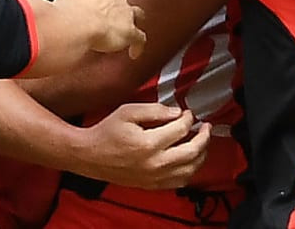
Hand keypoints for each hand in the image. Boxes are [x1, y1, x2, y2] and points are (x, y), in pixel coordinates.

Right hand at [54, 0, 146, 58]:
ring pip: (137, 14)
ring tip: (127, 31)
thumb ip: (70, 0)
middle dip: (117, 8)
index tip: (98, 0)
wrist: (76, 25)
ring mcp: (125, 14)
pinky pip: (139, 39)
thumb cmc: (66, 12)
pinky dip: (138, 46)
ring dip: (132, 22)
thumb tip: (63, 6)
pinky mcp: (129, 32)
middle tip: (108, 19)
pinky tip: (134, 53)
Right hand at [70, 103, 212, 189]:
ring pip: (190, 169)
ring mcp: (154, 177)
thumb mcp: (128, 111)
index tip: (187, 113)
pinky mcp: (151, 185)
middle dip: (204, 136)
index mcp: (148, 143)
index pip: (181, 129)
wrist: (89, 156)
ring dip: (201, 154)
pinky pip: (179, 181)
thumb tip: (177, 113)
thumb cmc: (106, 132)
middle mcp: (154, 163)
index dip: (188, 118)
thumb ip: (155, 110)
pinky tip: (190, 160)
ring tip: (202, 142)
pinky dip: (190, 170)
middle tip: (205, 126)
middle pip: (192, 151)